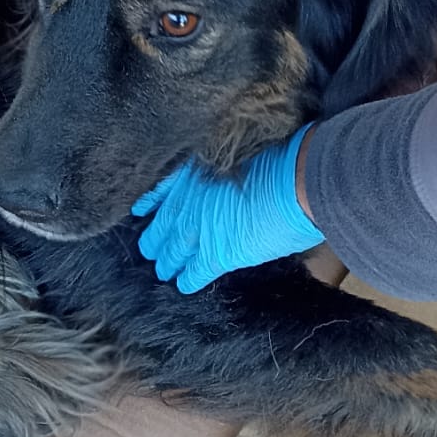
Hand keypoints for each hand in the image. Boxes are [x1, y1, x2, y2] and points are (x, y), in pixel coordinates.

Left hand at [134, 128, 324, 292]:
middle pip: (163, 224)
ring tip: (162, 269)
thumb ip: (222, 168)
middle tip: (148, 248)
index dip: (151, 202)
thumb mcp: (238, 151)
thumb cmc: (281, 156)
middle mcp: (189, 199)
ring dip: (168, 261)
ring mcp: (199, 228)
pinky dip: (189, 280)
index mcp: (194, 170)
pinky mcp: (216, 254)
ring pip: (173, 250)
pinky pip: (195, 272)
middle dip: (155, 237)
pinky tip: (183, 285)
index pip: (162, 189)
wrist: (297, 179)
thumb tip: (226, 177)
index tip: (140, 209)